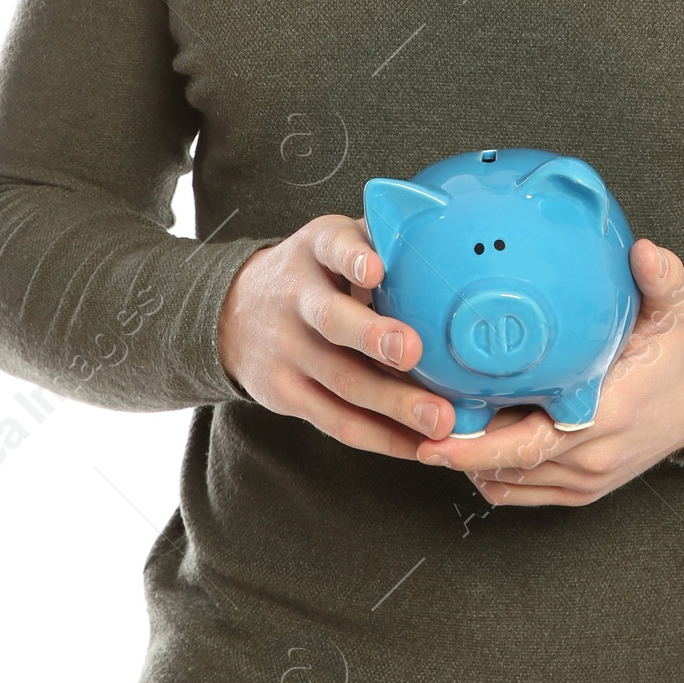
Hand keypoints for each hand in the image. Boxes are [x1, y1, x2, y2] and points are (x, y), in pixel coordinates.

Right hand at [216, 213, 456, 456]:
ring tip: (440, 419)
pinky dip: (381, 438)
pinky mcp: (286, 394)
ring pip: (342, 381)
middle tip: (414, 350)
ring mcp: (288, 351)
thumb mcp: (334, 241)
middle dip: (374, 337)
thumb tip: (451, 238)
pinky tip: (419, 445)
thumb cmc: (313, 275)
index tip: (377, 267)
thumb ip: (382, 237)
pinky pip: (337, 422)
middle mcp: (296, 299)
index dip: (353, 257)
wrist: (232, 313)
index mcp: (314, 251)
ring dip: (394, 404)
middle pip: (333, 321)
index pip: (332, 247)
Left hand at [413, 239, 683, 507]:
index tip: (433, 430)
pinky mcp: (588, 488)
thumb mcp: (679, 308)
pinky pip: (529, 494)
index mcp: (607, 413)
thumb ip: (660, 278)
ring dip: (472, 465)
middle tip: (411, 431)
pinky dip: (496, 478)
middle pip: (510, 467)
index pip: (530, 441)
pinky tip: (468, 451)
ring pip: (514, 484)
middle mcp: (595, 454)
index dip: (477, 443)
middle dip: (458, 455)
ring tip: (428, 435)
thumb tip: (644, 249)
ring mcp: (590, 478)